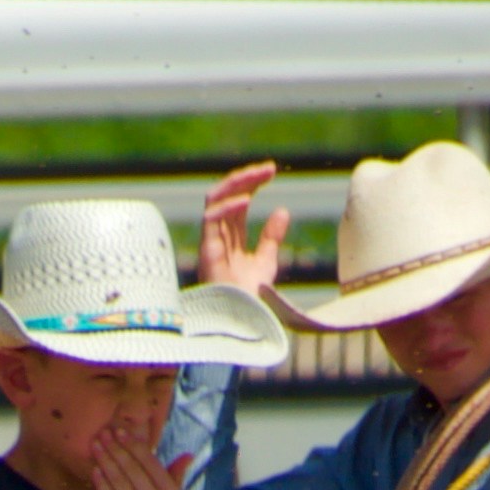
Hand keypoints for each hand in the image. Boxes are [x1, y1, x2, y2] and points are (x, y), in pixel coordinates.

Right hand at [197, 159, 288, 301]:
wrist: (241, 321)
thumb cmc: (249, 298)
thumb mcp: (265, 261)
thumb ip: (271, 237)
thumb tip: (282, 210)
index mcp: (230, 236)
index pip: (238, 200)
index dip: (252, 183)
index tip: (272, 171)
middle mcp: (218, 235)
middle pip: (225, 195)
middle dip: (245, 178)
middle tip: (269, 168)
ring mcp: (211, 241)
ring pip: (214, 200)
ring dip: (236, 184)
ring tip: (258, 176)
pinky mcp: (207, 250)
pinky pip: (210, 220)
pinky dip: (226, 207)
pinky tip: (245, 200)